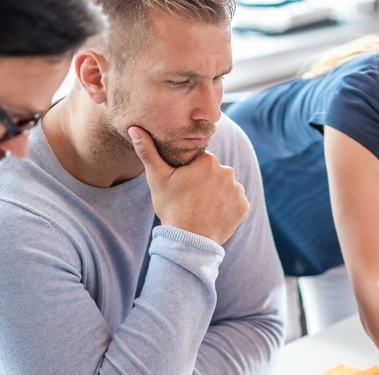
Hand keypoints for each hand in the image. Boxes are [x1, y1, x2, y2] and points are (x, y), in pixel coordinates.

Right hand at [128, 126, 247, 244]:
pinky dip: (226, 207)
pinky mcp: (244, 206)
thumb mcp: (157, 179)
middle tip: (191, 198)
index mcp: (208, 160)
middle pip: (214, 174)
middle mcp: (228, 171)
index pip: (199, 161)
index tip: (182, 186)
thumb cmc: (171, 207)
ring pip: (225, 187)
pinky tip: (213, 215)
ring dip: (216, 194)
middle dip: (204, 183)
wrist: (189, 240)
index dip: (189, 173)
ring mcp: (238, 189)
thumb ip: (148, 151)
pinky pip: (234, 202)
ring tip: (201, 207)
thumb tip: (134, 128)